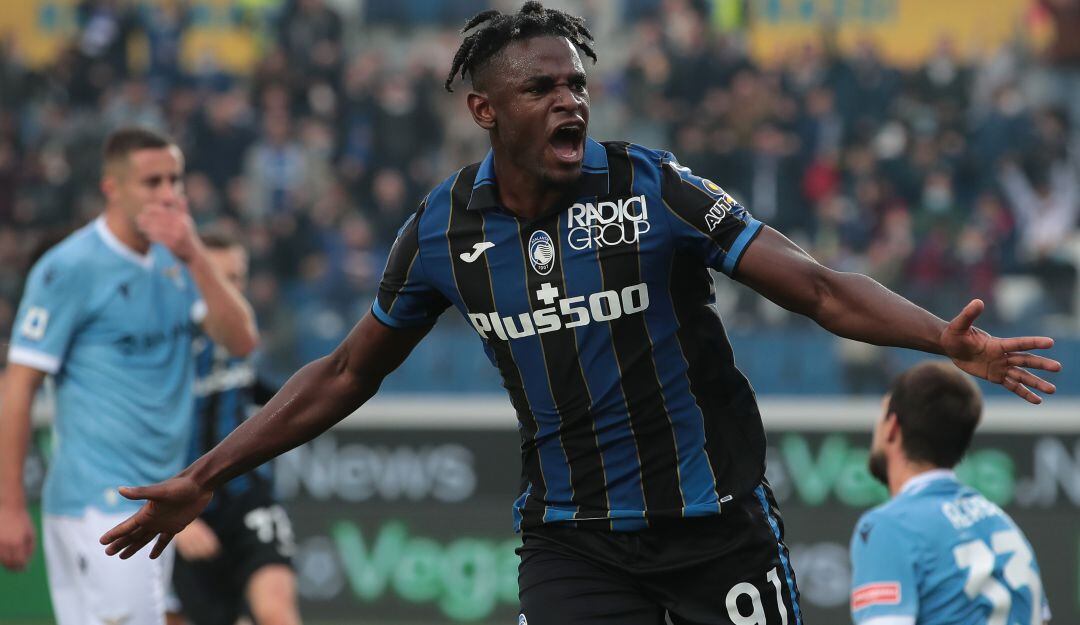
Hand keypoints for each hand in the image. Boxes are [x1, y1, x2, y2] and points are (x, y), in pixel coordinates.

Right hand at [0, 505, 34, 570]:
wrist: (9, 506)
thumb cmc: (22, 520)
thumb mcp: (31, 533)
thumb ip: (30, 547)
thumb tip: (26, 560)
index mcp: (18, 543)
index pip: (19, 561)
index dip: (21, 567)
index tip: (23, 569)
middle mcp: (6, 544)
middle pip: (8, 562)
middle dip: (13, 567)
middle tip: (17, 569)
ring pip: (0, 559)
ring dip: (6, 563)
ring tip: (11, 563)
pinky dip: (1, 556)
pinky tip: (5, 555)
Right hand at [99, 476, 212, 559]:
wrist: (199, 485)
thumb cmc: (180, 486)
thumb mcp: (160, 491)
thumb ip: (140, 493)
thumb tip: (120, 489)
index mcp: (146, 513)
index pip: (126, 526)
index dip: (114, 534)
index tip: (102, 542)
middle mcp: (152, 519)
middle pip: (133, 535)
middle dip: (120, 543)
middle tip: (107, 553)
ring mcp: (163, 523)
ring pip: (145, 539)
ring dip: (134, 547)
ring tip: (122, 557)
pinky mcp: (176, 526)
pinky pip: (164, 540)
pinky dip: (158, 548)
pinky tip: (152, 556)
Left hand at [137, 198, 201, 262]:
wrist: (194, 254)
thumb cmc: (188, 236)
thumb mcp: (187, 221)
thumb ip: (182, 208)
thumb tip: (182, 195)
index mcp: (182, 218)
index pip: (164, 210)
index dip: (153, 209)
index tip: (145, 210)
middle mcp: (181, 225)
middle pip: (159, 219)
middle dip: (147, 219)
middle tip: (138, 219)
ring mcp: (177, 235)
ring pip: (156, 229)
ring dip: (147, 228)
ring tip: (140, 226)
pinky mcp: (173, 244)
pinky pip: (158, 238)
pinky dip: (151, 236)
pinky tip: (147, 235)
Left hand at [941, 299, 1061, 403]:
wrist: (950, 346)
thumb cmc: (954, 334)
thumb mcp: (959, 325)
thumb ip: (969, 314)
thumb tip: (977, 301)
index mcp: (997, 344)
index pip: (1018, 343)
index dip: (1033, 342)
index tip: (1050, 342)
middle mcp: (1003, 355)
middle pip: (1025, 360)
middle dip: (1040, 364)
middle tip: (1058, 367)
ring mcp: (1001, 367)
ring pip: (1022, 376)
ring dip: (1037, 383)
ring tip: (1052, 390)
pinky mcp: (996, 376)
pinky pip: (1012, 386)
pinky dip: (1024, 393)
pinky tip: (1037, 400)